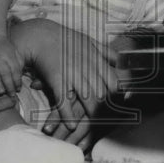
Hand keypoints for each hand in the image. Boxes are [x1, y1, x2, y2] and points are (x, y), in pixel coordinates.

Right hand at [0, 35, 23, 95]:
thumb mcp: (13, 51)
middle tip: (11, 95)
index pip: (15, 69)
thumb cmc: (2, 47)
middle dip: (9, 84)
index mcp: (9, 55)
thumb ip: (18, 63)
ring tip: (0, 92)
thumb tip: (21, 79)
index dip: (17, 80)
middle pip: (5, 72)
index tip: (18, 89)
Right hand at [10, 19, 118, 139]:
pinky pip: (64, 100)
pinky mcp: (57, 79)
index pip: (114, 82)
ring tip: (94, 126)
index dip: (118, 97)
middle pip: (102, 94)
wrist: (40, 36)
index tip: (119, 107)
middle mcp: (87, 66)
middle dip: (107, 110)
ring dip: (91, 115)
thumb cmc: (65, 39)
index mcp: (96, 58)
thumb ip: (107, 53)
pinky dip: (68, 115)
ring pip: (87, 99)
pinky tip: (72, 125)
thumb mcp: (90, 41)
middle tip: (109, 122)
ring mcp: (72, 73)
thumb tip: (123, 62)